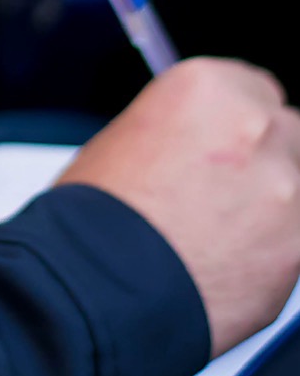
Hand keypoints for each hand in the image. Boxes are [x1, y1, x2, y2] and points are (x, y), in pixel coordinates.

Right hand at [57, 57, 299, 356]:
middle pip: (286, 133)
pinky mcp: (297, 248)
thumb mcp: (125, 140)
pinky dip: (270, 252)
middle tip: (224, 191)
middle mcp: (256, 128)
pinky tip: (229, 266)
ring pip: (295, 190)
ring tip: (220, 236)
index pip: (256, 87)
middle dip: (263, 158)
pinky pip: (294, 242)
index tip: (230, 141)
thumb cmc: (95, 218)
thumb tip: (201, 146)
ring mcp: (286, 189)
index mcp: (209, 89)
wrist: (98, 287)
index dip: (239, 121)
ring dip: (269, 207)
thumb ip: (184, 133)